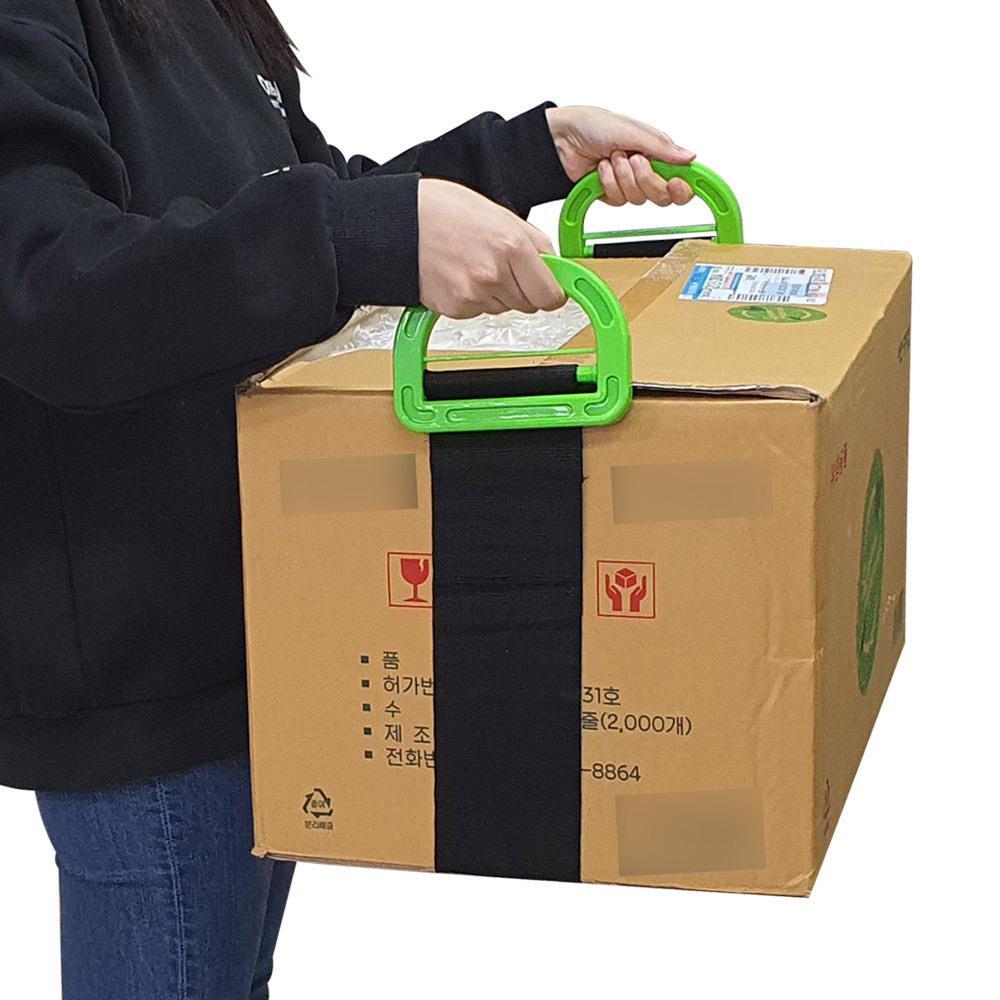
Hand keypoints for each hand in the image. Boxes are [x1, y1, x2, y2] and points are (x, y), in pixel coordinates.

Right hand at [418, 179, 566, 319]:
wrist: (398, 223)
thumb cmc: (443, 210)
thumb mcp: (500, 214)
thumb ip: (532, 243)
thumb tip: (554, 266)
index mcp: (512, 246)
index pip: (550, 295)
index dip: (552, 292)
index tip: (551, 288)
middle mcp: (494, 274)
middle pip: (529, 305)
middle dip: (523, 289)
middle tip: (504, 266)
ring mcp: (474, 295)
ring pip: (503, 308)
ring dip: (496, 293)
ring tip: (474, 263)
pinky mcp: (455, 309)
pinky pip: (478, 311)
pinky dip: (473, 298)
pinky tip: (459, 275)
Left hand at [546, 106, 696, 206]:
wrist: (562, 138)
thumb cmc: (594, 125)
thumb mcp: (632, 131)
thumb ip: (661, 147)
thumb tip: (690, 157)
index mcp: (657, 152)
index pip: (681, 178)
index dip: (683, 187)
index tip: (677, 184)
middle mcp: (646, 169)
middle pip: (661, 195)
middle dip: (646, 178)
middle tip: (633, 159)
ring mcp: (628, 183)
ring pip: (638, 199)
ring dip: (623, 177)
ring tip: (611, 157)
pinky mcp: (612, 194)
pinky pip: (618, 200)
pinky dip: (608, 183)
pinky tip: (601, 168)